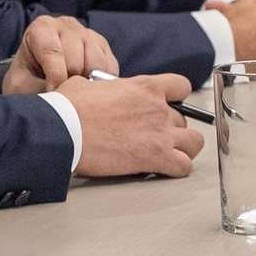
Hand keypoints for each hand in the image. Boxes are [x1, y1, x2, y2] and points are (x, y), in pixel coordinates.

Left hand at [4, 15, 118, 93]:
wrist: (36, 76)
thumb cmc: (26, 79)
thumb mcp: (20, 84)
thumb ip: (36, 88)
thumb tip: (61, 96)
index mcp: (42, 28)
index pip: (53, 52)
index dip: (54, 78)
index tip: (53, 93)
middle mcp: (67, 25)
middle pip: (76, 61)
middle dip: (68, 82)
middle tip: (60, 92)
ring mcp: (88, 34)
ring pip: (96, 65)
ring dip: (86, 83)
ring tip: (72, 89)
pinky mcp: (104, 47)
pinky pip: (109, 68)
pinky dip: (100, 82)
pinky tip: (85, 85)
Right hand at [57, 74, 203, 177]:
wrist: (61, 131)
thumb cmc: (67, 109)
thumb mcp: (84, 85)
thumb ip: (99, 87)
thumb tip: (90, 89)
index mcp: (145, 87)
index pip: (181, 86)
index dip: (177, 97)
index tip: (169, 105)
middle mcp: (158, 108)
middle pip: (183, 119)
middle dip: (171, 129)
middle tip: (154, 138)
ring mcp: (160, 133)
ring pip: (193, 142)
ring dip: (183, 149)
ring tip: (168, 155)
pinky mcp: (156, 157)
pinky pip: (183, 166)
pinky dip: (177, 170)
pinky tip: (164, 170)